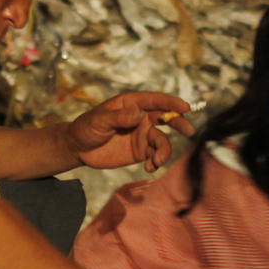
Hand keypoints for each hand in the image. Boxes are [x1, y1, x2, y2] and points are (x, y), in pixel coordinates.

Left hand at [64, 92, 196, 171]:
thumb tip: (139, 115)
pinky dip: (157, 162)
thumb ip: (118, 117)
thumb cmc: (86, 128)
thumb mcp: (99, 121)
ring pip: (162, 141)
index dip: (171, 103)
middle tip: (189, 131)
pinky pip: (155, 155)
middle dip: (179, 123)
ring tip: (156, 162)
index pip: (155, 101)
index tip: (185, 108)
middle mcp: (141, 117)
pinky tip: (150, 167)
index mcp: (131, 104)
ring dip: (164, 152)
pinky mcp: (141, 151)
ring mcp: (143, 135)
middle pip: (166, 118)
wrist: (79, 149)